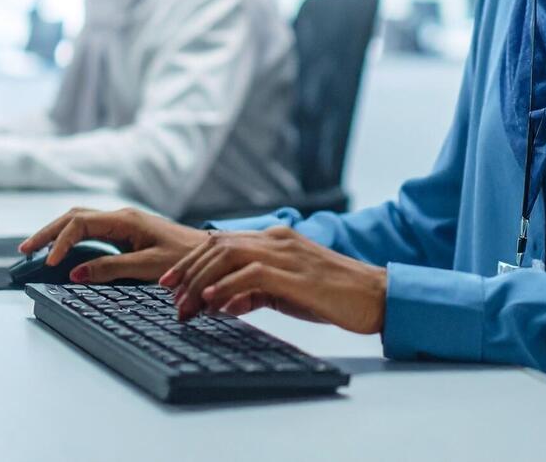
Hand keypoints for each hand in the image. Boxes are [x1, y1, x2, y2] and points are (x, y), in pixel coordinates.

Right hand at [18, 207, 206, 283]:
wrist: (211, 253)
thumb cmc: (187, 258)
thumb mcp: (149, 267)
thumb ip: (112, 269)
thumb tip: (76, 272)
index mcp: (125, 220)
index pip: (80, 222)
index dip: (60, 241)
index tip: (49, 263)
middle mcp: (121, 218)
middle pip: (74, 217)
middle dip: (47, 232)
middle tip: (24, 251)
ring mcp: (123, 225)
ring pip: (80, 222)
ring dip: (57, 234)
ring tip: (35, 251)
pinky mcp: (126, 234)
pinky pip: (91, 233)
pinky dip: (72, 241)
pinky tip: (62, 254)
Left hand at [161, 226, 385, 333]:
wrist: (376, 296)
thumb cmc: (335, 295)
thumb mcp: (287, 292)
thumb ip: (256, 291)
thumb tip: (225, 302)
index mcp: (276, 239)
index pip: (221, 242)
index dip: (190, 262)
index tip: (169, 284)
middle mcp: (278, 239)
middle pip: (217, 245)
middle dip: (187, 271)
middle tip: (170, 298)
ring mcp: (287, 253)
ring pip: (228, 255)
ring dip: (201, 280)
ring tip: (186, 305)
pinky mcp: (296, 273)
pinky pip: (252, 274)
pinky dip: (226, 286)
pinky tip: (213, 302)